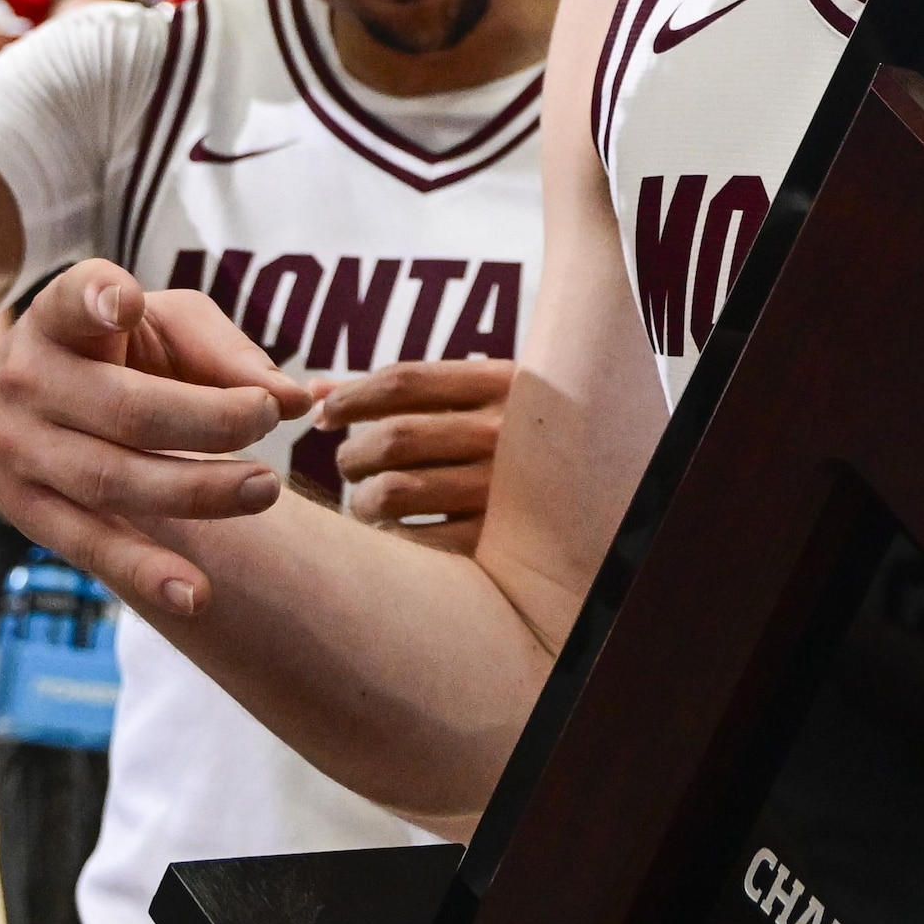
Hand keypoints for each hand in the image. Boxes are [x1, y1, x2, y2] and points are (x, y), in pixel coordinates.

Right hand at [0, 264, 313, 617]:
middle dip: (209, 421)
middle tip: (268, 420)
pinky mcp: (26, 512)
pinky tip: (195, 593)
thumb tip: (292, 400)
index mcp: (58, 319)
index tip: (126, 303)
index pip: (71, 300)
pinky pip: (90, 546)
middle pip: (125, 408)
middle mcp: (26, 380)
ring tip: (266, 489)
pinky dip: (145, 572)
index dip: (97, 299)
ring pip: (113, 480)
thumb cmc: (113, 351)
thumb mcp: (165, 327)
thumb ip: (226, 352)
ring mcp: (17, 451)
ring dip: (198, 491)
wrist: (30, 406)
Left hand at [317, 357, 506, 545]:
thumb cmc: (513, 443)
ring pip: (393, 492)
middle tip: (350, 467)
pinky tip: (396, 533)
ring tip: (368, 503)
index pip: (402, 381)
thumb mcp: (477, 400)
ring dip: (364, 501)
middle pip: (393, 438)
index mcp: (499, 384)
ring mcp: (499, 490)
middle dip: (353, 455)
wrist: (608, 502)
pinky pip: (416, 542)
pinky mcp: (494, 541)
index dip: (350, 398)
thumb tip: (315, 393)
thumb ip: (400, 394)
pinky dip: (392, 537)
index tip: (325, 416)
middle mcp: (501, 433)